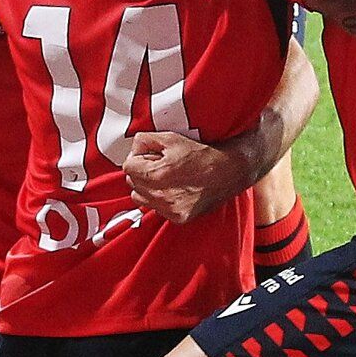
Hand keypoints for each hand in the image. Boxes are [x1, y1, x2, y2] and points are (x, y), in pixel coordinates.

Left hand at [124, 130, 250, 224]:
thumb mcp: (171, 138)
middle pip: (132, 183)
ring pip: (141, 198)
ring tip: (164, 178)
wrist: (228, 172)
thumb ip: (145, 140)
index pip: (128, 167)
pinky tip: (173, 188)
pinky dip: (159, 199)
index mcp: (157, 174)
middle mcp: (162, 195)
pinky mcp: (178, 218)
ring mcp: (170, 209)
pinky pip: (156, 208)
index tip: (148, 156)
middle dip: (141, 172)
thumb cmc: (202, 154)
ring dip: (147, 188)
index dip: (137, 158)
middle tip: (158, 165)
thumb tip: (134, 149)